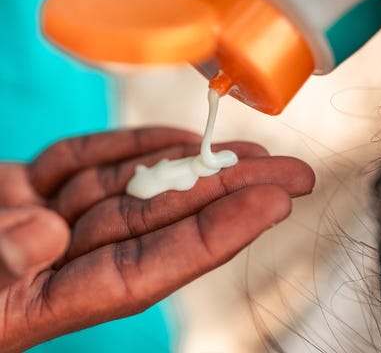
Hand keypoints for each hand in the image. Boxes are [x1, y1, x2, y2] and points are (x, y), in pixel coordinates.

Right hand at [0, 128, 313, 351]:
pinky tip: (177, 139)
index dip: (217, 234)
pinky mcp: (20, 189)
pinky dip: (131, 148)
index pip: (149, 266)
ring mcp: (38, 221)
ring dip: (192, 166)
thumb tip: (45, 234)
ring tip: (249, 152)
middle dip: (227, 194)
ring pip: (135, 188)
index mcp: (33, 305)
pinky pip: (89, 165)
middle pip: (159, 222)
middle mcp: (49, 262)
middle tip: (290, 173)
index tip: (274, 203)